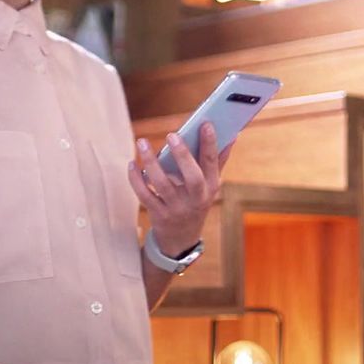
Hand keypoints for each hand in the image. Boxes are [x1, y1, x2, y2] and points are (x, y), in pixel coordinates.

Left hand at [127, 123, 231, 256]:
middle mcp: (196, 199)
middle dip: (183, 156)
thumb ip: (218, 161)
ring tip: (142, 142)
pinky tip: (132, 164)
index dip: (210, 144)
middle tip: (172, 135)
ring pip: (163, 185)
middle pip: (192, 177)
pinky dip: (136, 179)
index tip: (206, 124)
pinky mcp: (158, 214)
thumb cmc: (196, 202)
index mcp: (211, 187)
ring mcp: (177, 208)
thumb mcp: (210, 186)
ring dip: (152, 163)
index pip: (212, 164)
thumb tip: (232, 136)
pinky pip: (145, 195)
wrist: (181, 239)